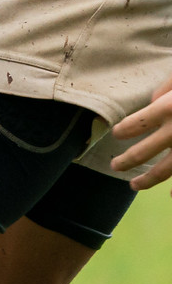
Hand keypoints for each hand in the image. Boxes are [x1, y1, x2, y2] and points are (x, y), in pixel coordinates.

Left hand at [111, 73, 171, 189]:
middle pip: (142, 153)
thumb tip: (151, 102)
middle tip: (116, 166)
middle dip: (127, 161)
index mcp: (168, 108)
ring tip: (135, 185)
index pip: (134, 124)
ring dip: (148, 180)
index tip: (117, 134)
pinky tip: (171, 197)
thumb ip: (167, 87)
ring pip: (165, 171)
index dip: (124, 130)